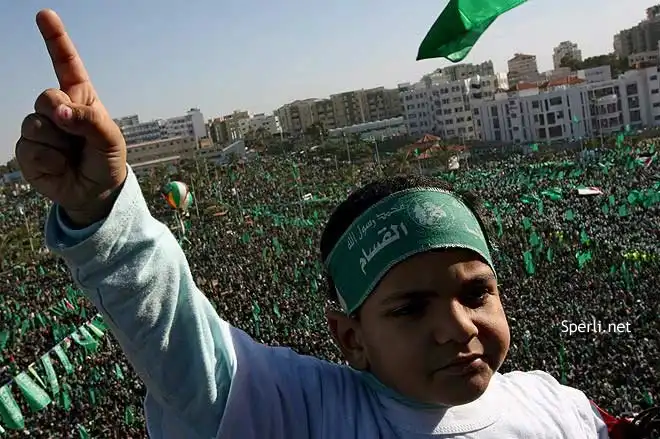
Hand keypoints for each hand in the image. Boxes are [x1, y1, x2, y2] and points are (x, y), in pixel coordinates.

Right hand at [15, 9, 126, 227]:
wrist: (96, 191)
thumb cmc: (105, 160)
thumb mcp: (110, 139)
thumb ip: (89, 120)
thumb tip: (58, 112)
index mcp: (79, 97)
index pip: (66, 63)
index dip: (55, 39)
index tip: (45, 15)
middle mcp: (57, 108)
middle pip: (45, 96)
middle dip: (62, 116)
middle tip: (77, 136)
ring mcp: (40, 128)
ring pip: (36, 124)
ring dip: (58, 143)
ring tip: (71, 155)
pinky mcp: (28, 150)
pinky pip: (31, 149)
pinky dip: (50, 161)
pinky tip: (60, 166)